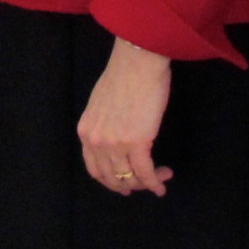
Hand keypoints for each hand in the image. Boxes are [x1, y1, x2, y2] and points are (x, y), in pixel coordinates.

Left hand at [78, 37, 172, 195]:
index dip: (110, 181)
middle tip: (142, 185)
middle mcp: (96, 141)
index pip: (94, 168)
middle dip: (129, 185)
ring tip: (161, 177)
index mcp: (86, 131)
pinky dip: (155, 182)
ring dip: (146, 183)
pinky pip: (146, 172)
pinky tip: (162, 184)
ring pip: (129, 178)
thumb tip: (116, 136)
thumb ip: (104, 125)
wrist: (136, 62)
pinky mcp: (136, 143)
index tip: (124, 184)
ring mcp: (114, 144)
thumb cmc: (124, 76)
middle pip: (111, 178)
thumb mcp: (101, 104)